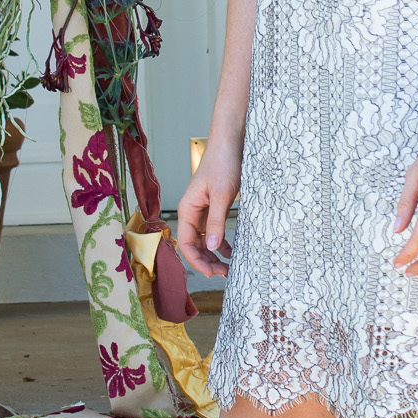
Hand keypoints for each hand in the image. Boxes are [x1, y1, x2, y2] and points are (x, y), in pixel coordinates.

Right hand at [177, 135, 241, 278]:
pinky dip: (222, 243)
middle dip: (206, 261)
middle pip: (194, 245)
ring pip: (204, 240)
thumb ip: (217, 221)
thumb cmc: (223, 163)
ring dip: (214, 255)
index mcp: (187, 209)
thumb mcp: (221, 195)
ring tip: (228, 267)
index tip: (212, 272)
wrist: (231, 143)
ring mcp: (203, 211)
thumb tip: (213, 247)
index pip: (186, 243)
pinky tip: (231, 252)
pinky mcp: (214, 208)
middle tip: (224, 273)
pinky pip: (214, 231)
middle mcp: (192, 212)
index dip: (197, 261)